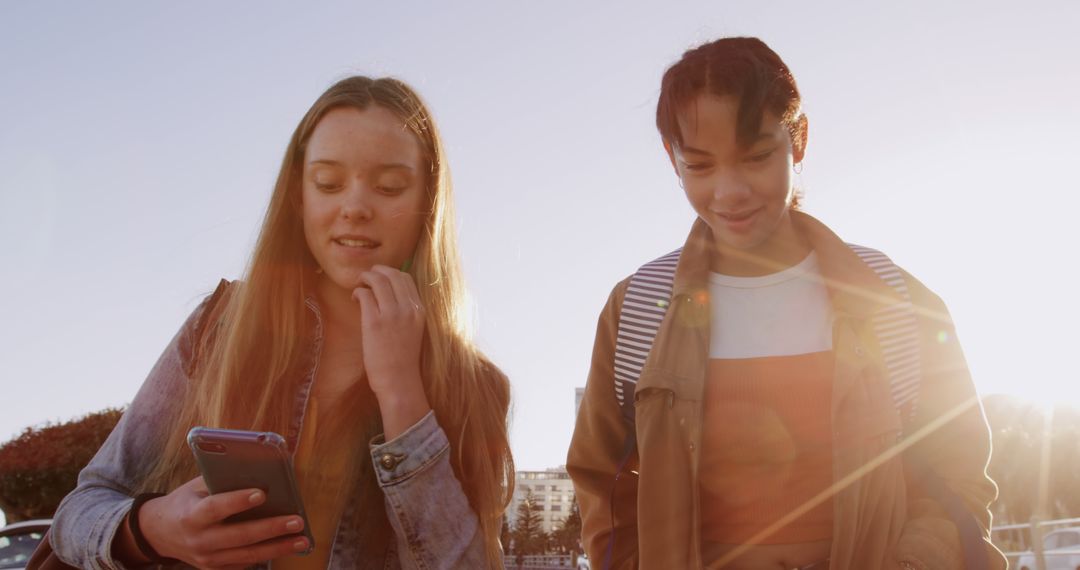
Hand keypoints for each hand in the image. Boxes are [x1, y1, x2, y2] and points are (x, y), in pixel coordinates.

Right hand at [135, 476, 308, 568]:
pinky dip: (266, 555)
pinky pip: (244, 563)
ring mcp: (207, 559)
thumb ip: (222, 480)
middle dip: (272, 529)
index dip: (238, 501)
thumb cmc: (185, 502)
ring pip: (247, 555)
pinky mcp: (214, 569)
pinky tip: (286, 547)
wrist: (160, 533)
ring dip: (278, 548)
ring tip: (302, 540)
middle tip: (297, 521)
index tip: (263, 493)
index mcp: (192, 515)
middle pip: (240, 536)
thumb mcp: (195, 487)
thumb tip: (259, 470)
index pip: (216, 508)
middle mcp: (199, 540)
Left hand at [352, 265, 430, 437]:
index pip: (407, 278)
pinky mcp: (374, 322)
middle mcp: (408, 309)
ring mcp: (392, 314)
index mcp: (419, 310)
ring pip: (378, 280)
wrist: (399, 381)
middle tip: (366, 277)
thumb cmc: (404, 360)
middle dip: (377, 271)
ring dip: (365, 278)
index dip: (391, 273)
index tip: (381, 277)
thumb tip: (390, 297)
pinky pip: (364, 295)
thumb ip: (407, 313)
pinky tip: (355, 299)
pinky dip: (357, 292)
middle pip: (392, 274)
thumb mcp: (414, 331)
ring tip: (359, 285)